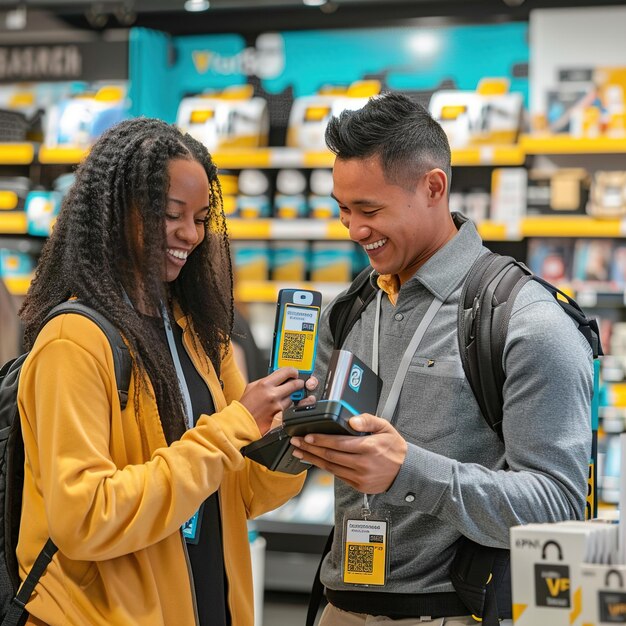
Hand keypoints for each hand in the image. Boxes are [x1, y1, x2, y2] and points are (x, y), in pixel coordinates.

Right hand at [240, 368, 302, 434]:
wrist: (241, 423)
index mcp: (265, 384)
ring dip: (290, 396)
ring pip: (292, 397)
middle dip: (298, 383)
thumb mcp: (252, 386)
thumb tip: (277, 376)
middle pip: (295, 384)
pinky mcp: (280, 416)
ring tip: (281, 397)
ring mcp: (277, 406)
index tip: (294, 372)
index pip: (286, 372)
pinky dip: (285, 405)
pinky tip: (277, 406)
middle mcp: (273, 394)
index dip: (293, 371)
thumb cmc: (245, 406)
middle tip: (297, 383)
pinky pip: (288, 408)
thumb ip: (266, 380)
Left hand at [290, 414, 406, 492]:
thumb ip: (368, 420)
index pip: (338, 443)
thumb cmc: (395, 448)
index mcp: (369, 448)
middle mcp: (363, 464)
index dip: (320, 440)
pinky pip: (337, 475)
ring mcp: (360, 477)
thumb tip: (352, 420)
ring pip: (330, 467)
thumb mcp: (386, 427)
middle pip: (330, 456)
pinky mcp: (358, 485)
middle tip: (296, 441)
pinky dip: (324, 468)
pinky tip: (315, 461)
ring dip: (312, 459)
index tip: (307, 435)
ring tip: (299, 452)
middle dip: (310, 448)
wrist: (406, 472)